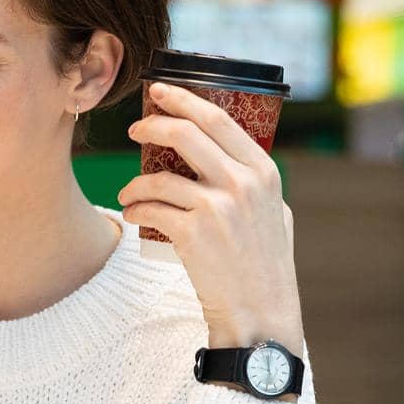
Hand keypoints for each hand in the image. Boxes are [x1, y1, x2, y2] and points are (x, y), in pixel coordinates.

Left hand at [119, 82, 304, 354]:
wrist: (259, 310)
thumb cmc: (264, 262)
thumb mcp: (274, 211)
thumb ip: (251, 180)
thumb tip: (219, 151)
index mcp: (263, 171)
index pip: (219, 119)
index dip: (185, 100)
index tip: (161, 92)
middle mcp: (242, 183)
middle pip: (186, 133)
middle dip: (153, 124)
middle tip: (134, 128)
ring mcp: (217, 207)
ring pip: (158, 176)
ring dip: (134, 182)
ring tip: (129, 193)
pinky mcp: (192, 233)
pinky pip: (149, 208)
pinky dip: (134, 208)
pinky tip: (132, 213)